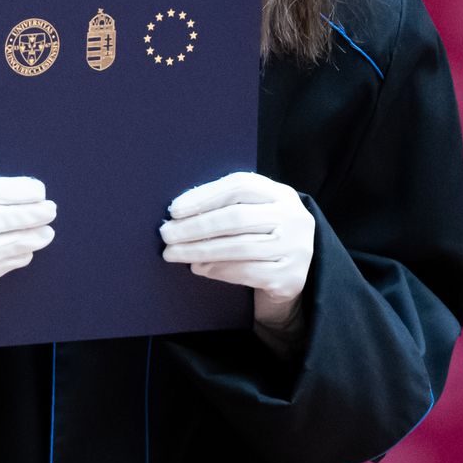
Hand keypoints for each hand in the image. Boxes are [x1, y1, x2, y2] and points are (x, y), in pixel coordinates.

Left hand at [160, 171, 314, 340]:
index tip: (174, 209)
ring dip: (200, 250)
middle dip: (196, 226)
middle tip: (167, 235)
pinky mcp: (290, 277)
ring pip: (239, 247)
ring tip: (174, 253)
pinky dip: (218, 270)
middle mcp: (293, 217)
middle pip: (237, 217)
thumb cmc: (263, 236)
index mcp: (282, 194)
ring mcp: (296, 248)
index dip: (204, 195)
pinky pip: (247, 272)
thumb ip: (227, 206)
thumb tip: (180, 215)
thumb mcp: (255, 212)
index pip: (240, 186)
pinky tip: (198, 267)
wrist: (295, 274)